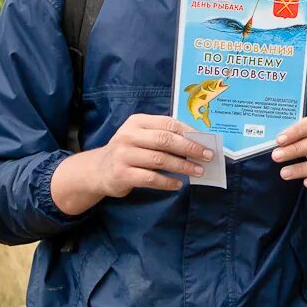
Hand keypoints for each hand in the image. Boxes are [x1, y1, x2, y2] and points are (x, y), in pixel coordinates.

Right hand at [51, 115, 212, 214]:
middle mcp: (129, 136)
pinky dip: (167, 182)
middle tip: (208, 156)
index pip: (168, 123)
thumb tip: (197, 143)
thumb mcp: (141, 137)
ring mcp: (124, 155)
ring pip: (160, 160)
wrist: (98, 170)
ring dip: (183, 166)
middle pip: (165, 140)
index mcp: (137, 122)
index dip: (190, 132)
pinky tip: (178, 184)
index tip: (207, 141)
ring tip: (198, 171)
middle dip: (190, 148)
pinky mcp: (122, 174)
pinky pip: (150, 178)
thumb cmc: (128, 151)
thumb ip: (163, 136)